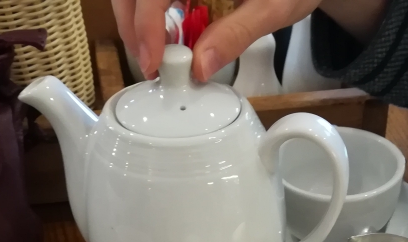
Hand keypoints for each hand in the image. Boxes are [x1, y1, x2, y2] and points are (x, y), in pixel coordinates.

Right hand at [112, 0, 387, 80]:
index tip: (153, 63)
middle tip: (149, 64)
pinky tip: (170, 33)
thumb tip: (200, 67)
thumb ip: (237, 34)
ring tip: (157, 53)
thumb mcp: (275, 8)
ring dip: (137, 18)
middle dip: (132, 24)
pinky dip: (153, 10)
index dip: (145, 25)